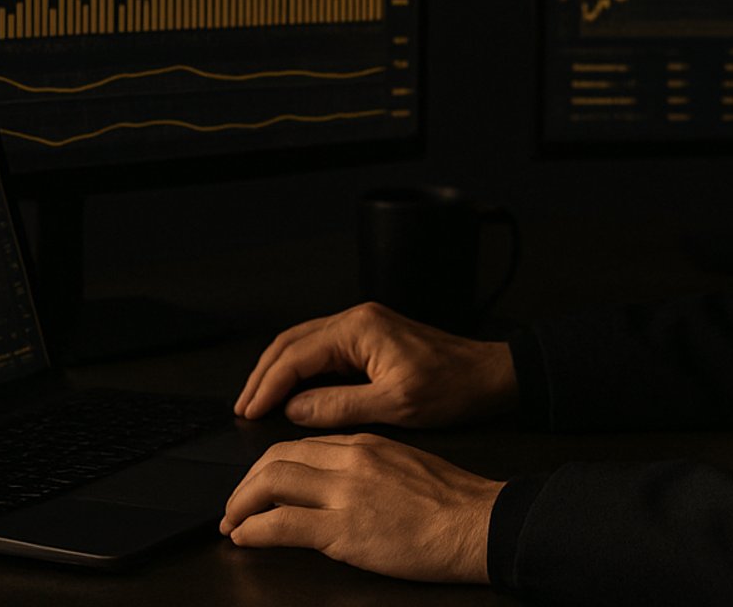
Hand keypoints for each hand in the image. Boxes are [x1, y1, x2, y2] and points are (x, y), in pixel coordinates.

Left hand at [219, 433, 503, 582]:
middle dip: (246, 483)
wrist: (477, 523)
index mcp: (365, 444)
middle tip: (234, 506)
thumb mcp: (404, 465)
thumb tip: (335, 483)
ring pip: (272, 482)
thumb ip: (367, 466)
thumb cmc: (452, 502)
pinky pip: (282, 524)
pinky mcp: (344, 530)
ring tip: (232, 523)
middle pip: (277, 457)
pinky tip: (245, 538)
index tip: (257, 484)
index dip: (268, 465)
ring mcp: (346, 494)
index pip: (300, 445)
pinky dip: (253, 530)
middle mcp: (350, 460)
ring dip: (241, 504)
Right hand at [233, 301, 516, 428]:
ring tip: (258, 401)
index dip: (267, 385)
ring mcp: (364, 326)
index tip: (248, 411)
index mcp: (359, 328)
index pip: (296, 355)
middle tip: (243, 407)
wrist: (490, 376)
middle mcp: (357, 320)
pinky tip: (292, 392)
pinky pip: (323, 349)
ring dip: (279, 371)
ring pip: (304, 343)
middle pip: (292, 342)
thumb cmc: (452, 388)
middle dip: (263, 375)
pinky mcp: (371, 338)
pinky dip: (300, 369)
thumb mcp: (395, 405)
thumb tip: (293, 410)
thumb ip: (339, 406)